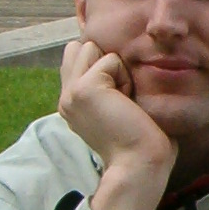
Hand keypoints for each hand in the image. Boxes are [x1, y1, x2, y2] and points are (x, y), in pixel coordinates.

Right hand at [59, 38, 175, 209]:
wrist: (140, 163)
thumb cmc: (142, 140)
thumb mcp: (118, 106)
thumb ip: (108, 83)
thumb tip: (113, 57)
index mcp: (72, 102)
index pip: (76, 56)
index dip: (102, 63)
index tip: (120, 94)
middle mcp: (66, 96)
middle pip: (82, 47)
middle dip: (107, 61)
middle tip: (122, 96)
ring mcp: (71, 92)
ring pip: (92, 47)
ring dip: (116, 68)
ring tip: (124, 98)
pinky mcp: (84, 88)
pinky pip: (110, 59)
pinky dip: (125, 77)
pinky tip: (127, 103)